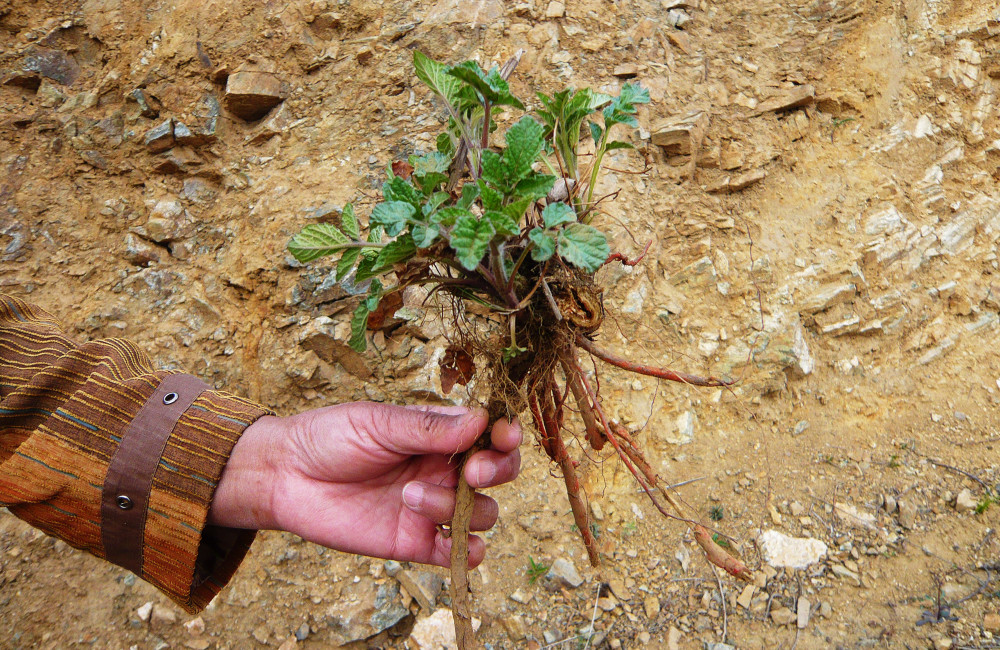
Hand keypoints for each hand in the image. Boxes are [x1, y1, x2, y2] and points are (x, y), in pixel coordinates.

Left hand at [208, 402, 521, 567]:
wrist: (287, 476)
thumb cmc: (331, 437)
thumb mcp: (379, 423)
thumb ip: (428, 428)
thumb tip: (481, 421)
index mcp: (440, 433)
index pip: (490, 433)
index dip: (505, 435)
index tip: (502, 436)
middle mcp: (443, 468)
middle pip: (498, 473)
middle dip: (496, 471)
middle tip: (470, 472)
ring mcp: (433, 506)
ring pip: (482, 513)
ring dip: (460, 508)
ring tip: (410, 496)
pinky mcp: (416, 541)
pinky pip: (458, 552)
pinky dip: (467, 552)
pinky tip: (452, 544)